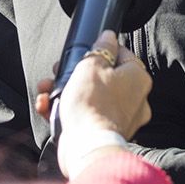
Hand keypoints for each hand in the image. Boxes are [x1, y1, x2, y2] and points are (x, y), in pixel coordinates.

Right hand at [32, 30, 151, 139]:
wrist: (86, 146)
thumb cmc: (92, 105)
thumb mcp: (91, 65)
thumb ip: (100, 48)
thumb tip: (108, 36)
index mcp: (137, 78)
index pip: (121, 54)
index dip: (100, 51)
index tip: (84, 52)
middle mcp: (135, 99)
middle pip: (102, 76)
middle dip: (75, 72)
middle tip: (58, 70)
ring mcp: (120, 118)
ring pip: (91, 96)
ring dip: (66, 91)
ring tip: (47, 89)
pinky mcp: (104, 133)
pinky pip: (86, 115)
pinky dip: (67, 110)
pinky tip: (48, 106)